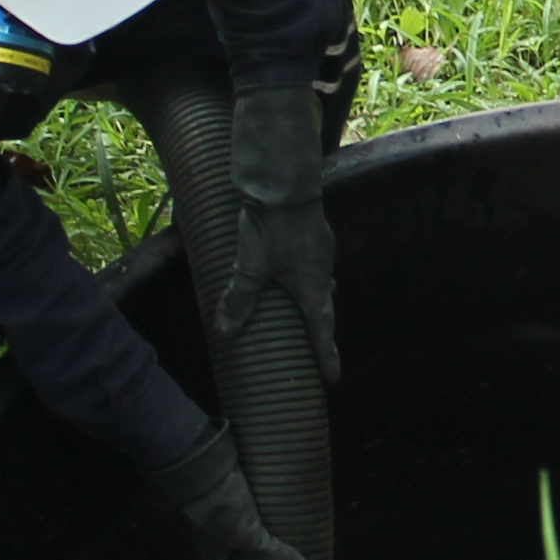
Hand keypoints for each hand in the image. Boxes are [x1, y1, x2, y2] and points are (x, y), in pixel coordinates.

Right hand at [153, 425, 314, 559]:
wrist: (200, 462)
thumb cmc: (222, 505)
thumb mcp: (250, 532)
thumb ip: (274, 554)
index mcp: (212, 556)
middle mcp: (208, 540)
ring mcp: (211, 517)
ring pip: (223, 543)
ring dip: (236, 555)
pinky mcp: (219, 494)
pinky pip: (232, 517)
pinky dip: (245, 525)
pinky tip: (258, 520)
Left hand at [216, 82, 339, 384]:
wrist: (286, 182)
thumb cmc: (272, 228)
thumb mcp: (251, 266)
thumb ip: (239, 298)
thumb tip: (226, 330)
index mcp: (312, 287)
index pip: (321, 329)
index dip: (326, 354)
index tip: (333, 377)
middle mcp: (322, 271)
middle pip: (324, 305)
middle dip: (321, 327)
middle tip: (320, 345)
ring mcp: (321, 249)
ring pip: (320, 281)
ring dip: (314, 297)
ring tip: (306, 307)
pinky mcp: (314, 232)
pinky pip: (313, 262)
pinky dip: (306, 274)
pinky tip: (294, 267)